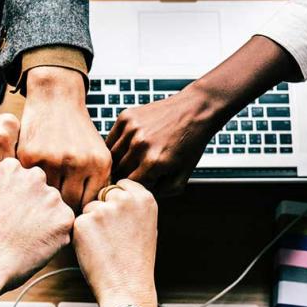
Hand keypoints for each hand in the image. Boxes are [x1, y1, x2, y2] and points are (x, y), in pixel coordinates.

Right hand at [0, 158, 74, 291]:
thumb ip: (6, 186)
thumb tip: (19, 191)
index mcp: (11, 167)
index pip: (24, 178)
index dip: (17, 197)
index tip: (8, 211)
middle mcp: (34, 176)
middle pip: (41, 190)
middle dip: (35, 205)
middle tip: (19, 226)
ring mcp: (52, 196)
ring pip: (54, 207)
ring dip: (46, 220)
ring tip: (26, 237)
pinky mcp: (65, 217)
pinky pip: (64, 225)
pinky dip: (55, 236)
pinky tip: (36, 244)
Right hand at [18, 66, 110, 210]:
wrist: (56, 98)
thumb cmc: (77, 131)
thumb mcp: (97, 153)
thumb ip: (97, 183)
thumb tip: (90, 216)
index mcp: (98, 164)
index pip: (89, 204)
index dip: (80, 211)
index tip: (72, 211)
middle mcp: (78, 163)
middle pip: (69, 205)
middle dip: (63, 208)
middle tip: (56, 209)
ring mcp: (53, 159)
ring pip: (48, 196)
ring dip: (45, 198)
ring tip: (43, 198)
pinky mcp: (30, 156)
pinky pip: (30, 183)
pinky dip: (30, 185)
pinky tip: (31, 183)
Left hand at [73, 180, 157, 306]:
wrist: (127, 286)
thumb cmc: (136, 260)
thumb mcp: (146, 225)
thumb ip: (132, 205)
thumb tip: (114, 192)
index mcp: (144, 198)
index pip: (122, 184)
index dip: (117, 201)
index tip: (120, 217)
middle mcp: (124, 200)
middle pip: (103, 194)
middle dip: (104, 209)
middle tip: (113, 236)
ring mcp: (103, 210)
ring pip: (89, 208)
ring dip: (92, 222)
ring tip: (106, 244)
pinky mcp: (84, 222)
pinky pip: (78, 222)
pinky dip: (82, 235)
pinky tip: (95, 249)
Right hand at [106, 85, 220, 195]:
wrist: (196, 109)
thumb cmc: (191, 143)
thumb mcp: (183, 175)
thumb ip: (162, 192)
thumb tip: (140, 197)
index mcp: (154, 162)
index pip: (130, 186)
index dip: (133, 189)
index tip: (137, 187)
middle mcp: (140, 145)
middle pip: (119, 172)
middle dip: (125, 176)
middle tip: (133, 174)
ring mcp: (131, 130)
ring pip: (111, 157)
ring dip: (118, 162)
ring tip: (130, 162)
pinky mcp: (126, 117)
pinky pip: (111, 140)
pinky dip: (115, 147)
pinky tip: (127, 148)